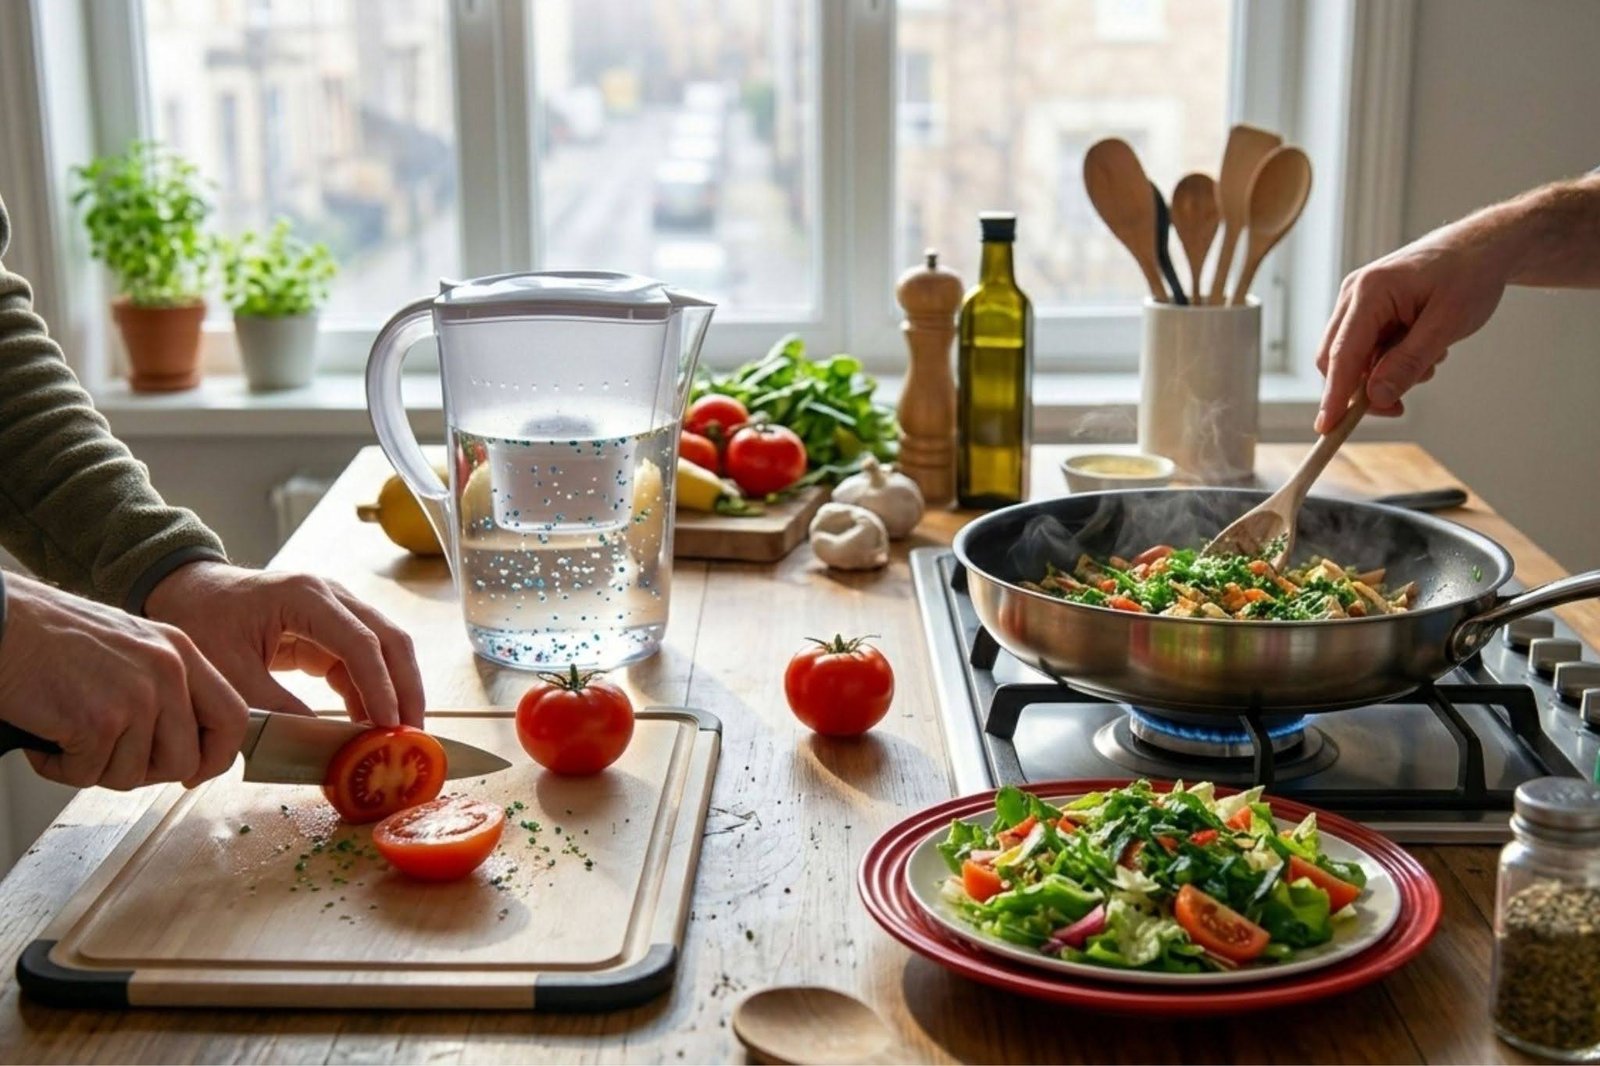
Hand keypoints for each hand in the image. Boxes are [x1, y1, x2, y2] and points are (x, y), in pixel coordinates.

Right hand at [0, 573, 246, 788]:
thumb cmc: (49, 637)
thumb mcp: (129, 647)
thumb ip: (163, 686)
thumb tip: (182, 745)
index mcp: (181, 652)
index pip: (234, 717)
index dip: (216, 755)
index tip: (194, 770)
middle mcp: (168, 672)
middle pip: (186, 760)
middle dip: (145, 772)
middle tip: (106, 756)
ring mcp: (137, 696)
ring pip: (135, 775)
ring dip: (95, 768)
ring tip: (67, 735)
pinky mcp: (100, 720)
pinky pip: (89, 774)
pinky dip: (59, 767)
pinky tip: (45, 737)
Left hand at [144, 562, 424, 727]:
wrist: (188, 593)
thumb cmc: (203, 621)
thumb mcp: (230, 671)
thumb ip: (274, 707)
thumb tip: (319, 748)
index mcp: (305, 596)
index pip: (359, 643)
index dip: (379, 687)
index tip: (390, 727)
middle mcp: (332, 595)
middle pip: (390, 640)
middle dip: (406, 689)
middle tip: (412, 735)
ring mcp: (337, 610)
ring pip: (386, 650)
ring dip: (396, 691)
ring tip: (399, 737)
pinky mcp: (332, 629)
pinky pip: (363, 661)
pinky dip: (371, 692)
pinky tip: (369, 725)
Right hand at [1314, 227, 1511, 432]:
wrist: (1483, 247)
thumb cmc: (1470, 275)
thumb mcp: (1447, 323)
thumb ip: (1409, 362)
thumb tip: (1377, 398)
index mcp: (1370, 291)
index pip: (1343, 354)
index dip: (1334, 395)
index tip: (1327, 428)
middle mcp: (1354, 295)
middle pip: (1337, 359)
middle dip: (1364, 389)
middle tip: (1400, 407)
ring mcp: (1358, 302)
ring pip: (1354, 358)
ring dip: (1384, 373)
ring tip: (1430, 359)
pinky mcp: (1369, 310)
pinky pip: (1367, 349)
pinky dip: (1390, 361)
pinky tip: (1423, 349)